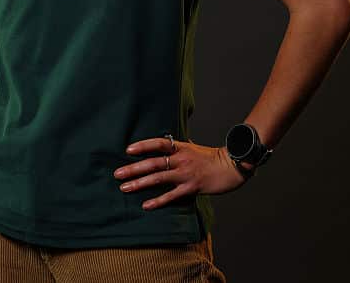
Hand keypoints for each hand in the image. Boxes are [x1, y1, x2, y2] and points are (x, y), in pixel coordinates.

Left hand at [113, 137, 248, 209]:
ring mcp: (186, 174)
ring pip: (158, 178)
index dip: (142, 146)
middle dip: (133, 168)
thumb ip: (181, 147)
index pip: (158, 143)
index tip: (128, 150)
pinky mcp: (191, 188)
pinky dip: (158, 201)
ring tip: (125, 188)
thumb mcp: (195, 148)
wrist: (232, 167)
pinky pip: (171, 195)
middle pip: (153, 163)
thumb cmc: (214, 158)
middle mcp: (181, 159)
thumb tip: (169, 144)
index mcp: (181, 147)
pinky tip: (146, 205)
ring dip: (140, 183)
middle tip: (117, 174)